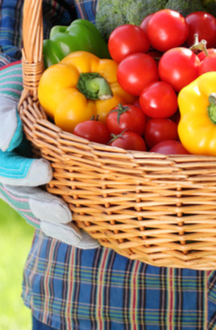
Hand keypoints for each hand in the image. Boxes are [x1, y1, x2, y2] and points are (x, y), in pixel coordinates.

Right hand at [0, 63, 98, 248]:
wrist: (32, 94)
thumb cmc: (18, 91)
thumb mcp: (6, 97)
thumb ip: (4, 117)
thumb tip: (9, 138)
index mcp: (3, 156)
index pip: (8, 168)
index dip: (24, 172)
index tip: (45, 171)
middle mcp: (14, 177)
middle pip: (26, 198)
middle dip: (46, 207)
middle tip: (65, 213)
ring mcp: (32, 188)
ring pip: (42, 214)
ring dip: (61, 227)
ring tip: (80, 236)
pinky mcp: (52, 194)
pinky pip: (59, 217)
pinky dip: (74, 230)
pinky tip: (93, 238)